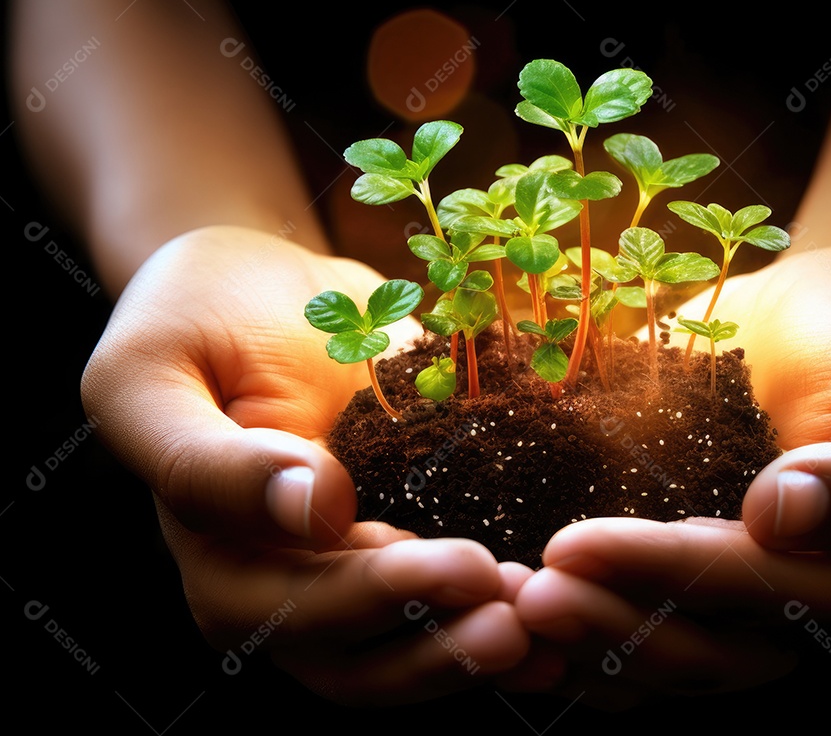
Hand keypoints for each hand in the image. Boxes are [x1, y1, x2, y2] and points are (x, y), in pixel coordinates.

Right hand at [82, 225, 528, 704]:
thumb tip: (312, 512)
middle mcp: (280, 584)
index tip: (462, 565)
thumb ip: (205, 459)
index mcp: (217, 556)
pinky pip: (446, 603)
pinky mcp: (403, 539)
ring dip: (477, 652)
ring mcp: (347, 569)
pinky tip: (562, 616)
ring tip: (554, 629)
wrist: (258, 288)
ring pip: (405, 651)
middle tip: (525, 617)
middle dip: (441, 645)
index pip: (287, 610)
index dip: (375, 599)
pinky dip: (496, 616)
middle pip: (353, 658)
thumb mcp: (153, 374)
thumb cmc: (193, 318)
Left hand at [508, 242, 830, 706]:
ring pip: (655, 659)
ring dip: (577, 646)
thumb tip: (786, 518)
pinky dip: (568, 638)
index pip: (760, 590)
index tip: (576, 543)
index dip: (670, 574)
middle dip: (609, 627)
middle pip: (701, 649)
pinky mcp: (677, 572)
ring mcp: (727, 597)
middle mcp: (789, 603)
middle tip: (524, 595)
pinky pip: (626, 628)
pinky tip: (505, 618)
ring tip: (498, 610)